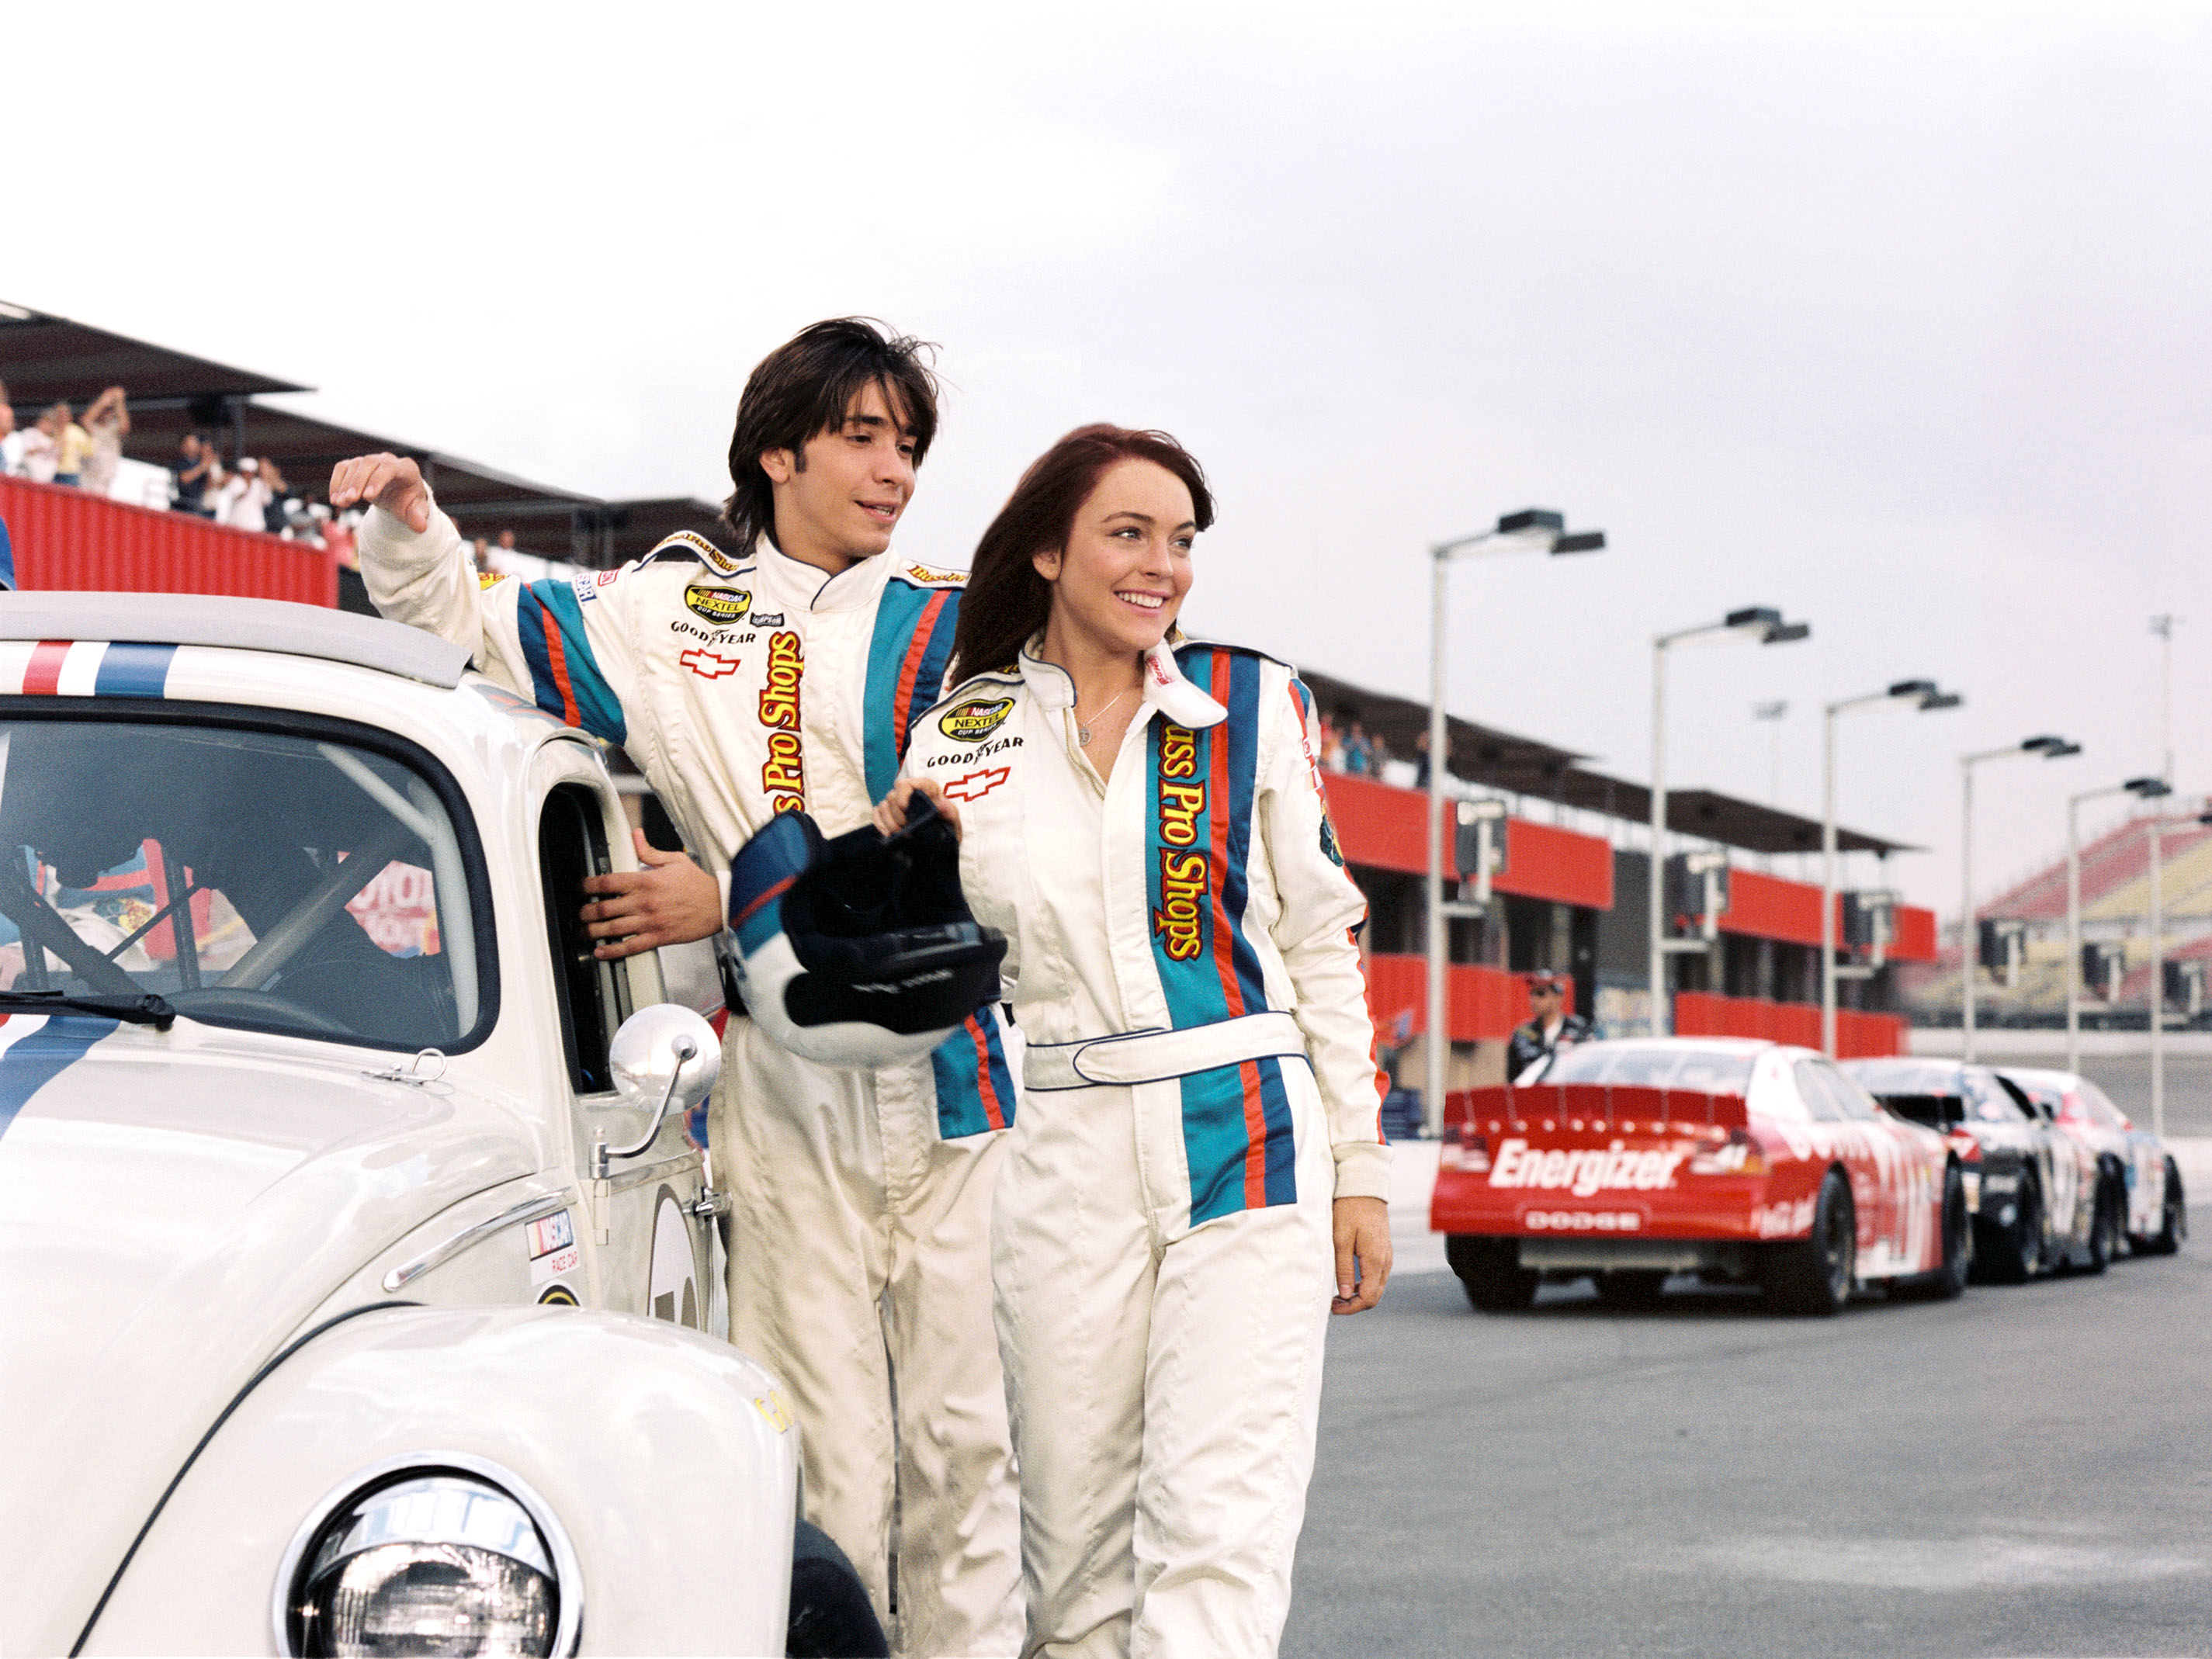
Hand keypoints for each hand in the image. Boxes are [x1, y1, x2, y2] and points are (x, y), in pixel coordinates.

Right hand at [329, 451, 430, 532]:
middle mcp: (387, 460)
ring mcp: (371, 461)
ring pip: (354, 465)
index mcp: (406, 469)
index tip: (367, 497)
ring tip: (341, 502)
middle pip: (369, 463)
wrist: (399, 496)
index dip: (378, 480)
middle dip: (357, 482)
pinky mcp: (357, 465)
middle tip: (349, 500)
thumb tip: (421, 527)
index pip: (390, 468)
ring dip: (344, 484)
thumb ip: (418, 517)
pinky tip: (335, 498)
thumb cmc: (408, 502)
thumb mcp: (415, 511)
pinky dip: (337, 482)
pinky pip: (343, 468)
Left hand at [580, 830, 722, 958]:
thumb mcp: (675, 860)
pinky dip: (613, 951)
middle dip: (586, 912)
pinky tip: (601, 951)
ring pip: (612, 929)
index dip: (588, 885)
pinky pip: (630, 946)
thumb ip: (649, 851)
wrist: (720, 905)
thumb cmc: (699, 884)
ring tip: (584, 932)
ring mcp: (650, 921)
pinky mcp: (658, 937)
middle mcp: (644, 902)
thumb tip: (635, 835)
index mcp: (646, 881)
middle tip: (580, 913)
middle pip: (604, 908)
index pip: (608, 882)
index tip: (582, 888)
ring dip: (593, 932)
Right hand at [872, 776, 961, 840]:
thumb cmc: (948, 828)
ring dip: (890, 823)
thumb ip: (951, 812)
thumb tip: (942, 804)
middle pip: (892, 796)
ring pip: (883, 806)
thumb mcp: (954, 822)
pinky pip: (876, 814)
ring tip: (902, 835)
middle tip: (907, 830)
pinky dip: (880, 824)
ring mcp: (896, 804)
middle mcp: (909, 793)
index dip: (902, 793)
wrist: (942, 844)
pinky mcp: (888, 814)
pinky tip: (888, 835)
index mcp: (926, 788)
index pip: (907, 783)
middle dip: (897, 815)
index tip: (904, 808)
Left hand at [1331, 1196, 1390, 1314]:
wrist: (1364, 1188)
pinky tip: (1348, 1281)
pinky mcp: (1383, 1251)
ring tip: (1337, 1295)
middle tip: (1333, 1304)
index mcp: (1375, 1260)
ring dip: (1358, 1295)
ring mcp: (1386, 1256)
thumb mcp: (1340, 1239)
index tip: (1333, 1308)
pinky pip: (1376, 1276)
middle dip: (1354, 1305)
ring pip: (1376, 1287)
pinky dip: (1363, 1284)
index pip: (1368, 1298)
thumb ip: (1343, 1268)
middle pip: (1374, 1296)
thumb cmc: (1349, 1209)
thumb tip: (1345, 1294)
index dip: (1350, 1308)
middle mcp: (1385, 1261)